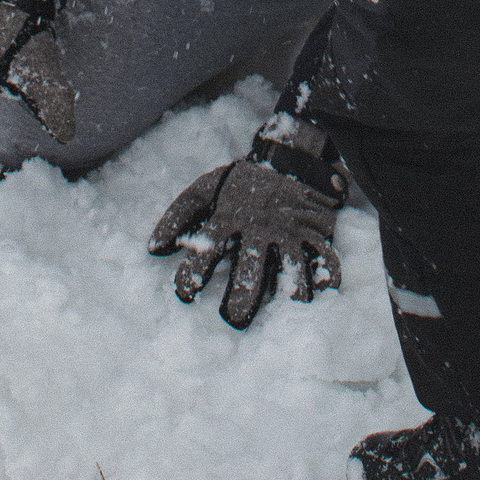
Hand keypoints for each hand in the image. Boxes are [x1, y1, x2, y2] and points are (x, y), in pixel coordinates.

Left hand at [148, 116, 344, 327]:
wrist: (291, 159)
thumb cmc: (242, 182)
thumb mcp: (205, 189)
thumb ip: (178, 216)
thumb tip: (153, 249)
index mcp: (230, 218)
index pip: (206, 252)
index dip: (191, 277)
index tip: (186, 295)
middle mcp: (260, 229)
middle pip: (251, 271)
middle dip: (241, 301)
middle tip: (233, 320)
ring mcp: (291, 233)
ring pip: (292, 271)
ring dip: (287, 296)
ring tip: (281, 314)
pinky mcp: (317, 234)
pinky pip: (325, 262)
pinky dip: (325, 282)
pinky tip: (318, 298)